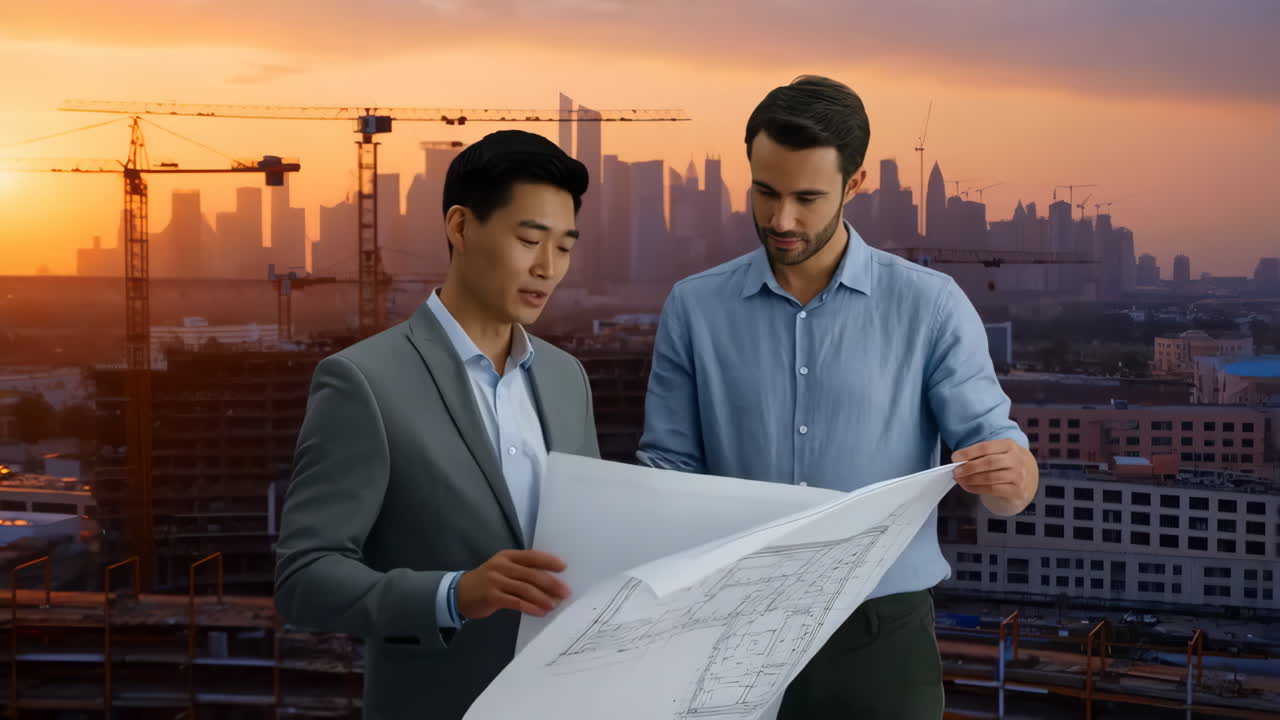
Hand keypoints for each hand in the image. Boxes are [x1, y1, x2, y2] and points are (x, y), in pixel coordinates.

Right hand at [455, 549, 570, 619]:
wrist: (460, 593)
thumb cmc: (487, 581)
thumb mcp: (502, 569)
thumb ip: (522, 572)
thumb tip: (550, 581)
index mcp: (508, 556)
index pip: (532, 556)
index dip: (548, 561)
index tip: (564, 567)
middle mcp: (502, 566)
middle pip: (532, 574)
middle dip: (551, 583)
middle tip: (565, 592)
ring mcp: (496, 580)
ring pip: (525, 588)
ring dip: (543, 598)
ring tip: (555, 605)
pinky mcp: (492, 596)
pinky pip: (516, 602)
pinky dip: (530, 607)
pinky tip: (540, 612)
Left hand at [952, 438, 1037, 515]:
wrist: (1024, 477)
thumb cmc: (1003, 463)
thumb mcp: (995, 453)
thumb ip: (978, 455)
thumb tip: (958, 461)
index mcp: (1009, 445)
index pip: (985, 447)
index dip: (968, 453)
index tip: (955, 458)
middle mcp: (1016, 459)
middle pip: (989, 462)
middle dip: (969, 468)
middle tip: (956, 472)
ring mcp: (1019, 475)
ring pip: (990, 477)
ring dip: (971, 479)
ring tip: (960, 480)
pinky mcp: (1017, 490)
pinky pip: (993, 490)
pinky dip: (977, 489)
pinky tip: (968, 487)